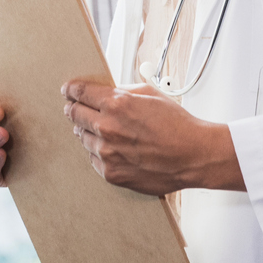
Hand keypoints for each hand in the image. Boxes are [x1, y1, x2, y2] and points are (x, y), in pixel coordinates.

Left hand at [61, 81, 243, 195]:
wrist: (194, 156)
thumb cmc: (178, 126)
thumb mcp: (151, 94)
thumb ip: (123, 91)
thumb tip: (105, 91)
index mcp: (116, 105)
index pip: (79, 92)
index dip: (71, 89)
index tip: (68, 90)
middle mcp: (107, 128)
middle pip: (74, 115)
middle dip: (74, 109)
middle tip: (75, 107)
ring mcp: (107, 153)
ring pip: (82, 138)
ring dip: (89, 132)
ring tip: (104, 131)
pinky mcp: (111, 173)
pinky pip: (93, 159)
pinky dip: (99, 152)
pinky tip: (113, 148)